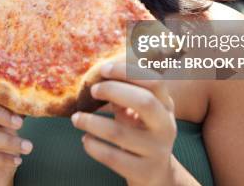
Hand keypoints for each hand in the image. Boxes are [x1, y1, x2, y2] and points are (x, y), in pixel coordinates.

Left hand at [71, 61, 181, 185]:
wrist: (156, 174)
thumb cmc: (142, 133)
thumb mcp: (141, 112)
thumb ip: (126, 93)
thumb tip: (99, 78)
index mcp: (166, 106)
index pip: (154, 81)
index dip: (128, 72)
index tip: (103, 69)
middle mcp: (166, 127)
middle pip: (144, 102)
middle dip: (113, 90)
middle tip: (92, 90)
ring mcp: (157, 151)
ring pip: (119, 132)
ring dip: (91, 121)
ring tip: (76, 118)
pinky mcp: (144, 172)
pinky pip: (112, 157)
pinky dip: (93, 146)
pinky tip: (85, 139)